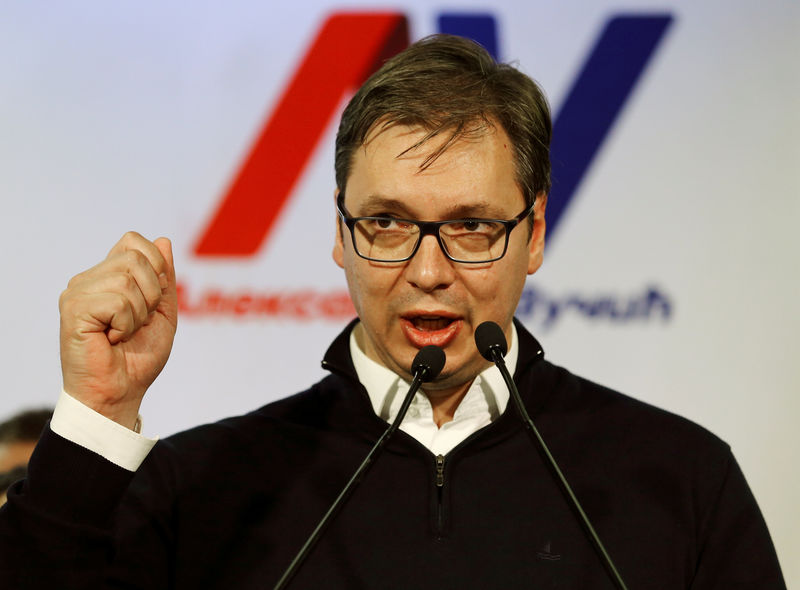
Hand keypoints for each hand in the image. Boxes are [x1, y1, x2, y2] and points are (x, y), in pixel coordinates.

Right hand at [58, 232, 177, 428]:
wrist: (121, 391)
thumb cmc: (138, 357)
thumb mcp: (162, 313)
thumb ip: (164, 278)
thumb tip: (163, 241)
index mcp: (107, 276)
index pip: (134, 242)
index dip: (155, 267)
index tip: (151, 301)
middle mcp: (88, 279)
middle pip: (135, 258)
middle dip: (151, 294)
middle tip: (137, 323)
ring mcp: (77, 292)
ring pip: (128, 280)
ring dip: (138, 314)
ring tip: (123, 333)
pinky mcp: (73, 308)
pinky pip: (118, 302)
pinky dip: (126, 324)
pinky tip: (111, 339)